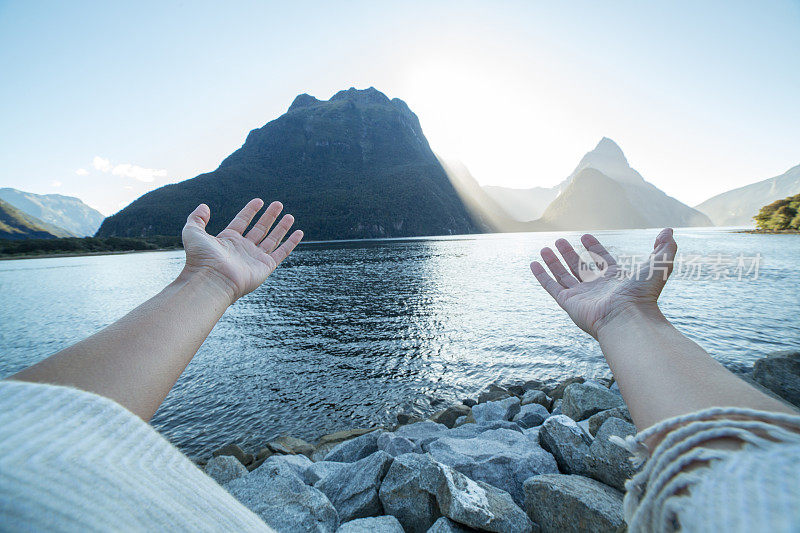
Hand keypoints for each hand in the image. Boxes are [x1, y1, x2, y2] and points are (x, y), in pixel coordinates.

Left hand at [181, 199, 302, 301]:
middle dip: (269, 216)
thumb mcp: (193, 232)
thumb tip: (204, 206)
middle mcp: (243, 249)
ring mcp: (255, 258)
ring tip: (289, 215)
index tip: (259, 201)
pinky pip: (281, 252)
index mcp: (228, 240)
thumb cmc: (201, 258)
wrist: (211, 279)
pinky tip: (298, 232)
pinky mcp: (265, 266)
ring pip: (272, 239)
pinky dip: (291, 243)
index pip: (242, 221)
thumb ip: (197, 218)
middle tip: (278, 204)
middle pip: (260, 229)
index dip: (250, 211)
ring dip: (281, 227)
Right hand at [530, 228, 676, 337]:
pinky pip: (551, 287)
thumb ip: (664, 248)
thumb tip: (669, 231)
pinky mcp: (568, 303)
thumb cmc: (643, 294)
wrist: (627, 319)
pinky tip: (534, 264)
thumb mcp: (659, 265)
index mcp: (615, 279)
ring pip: (563, 275)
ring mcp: (581, 295)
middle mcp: (596, 287)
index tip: (585, 236)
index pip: (601, 260)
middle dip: (569, 253)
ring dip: (553, 261)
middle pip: (579, 267)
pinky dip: (542, 275)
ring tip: (545, 248)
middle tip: (560, 241)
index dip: (593, 247)